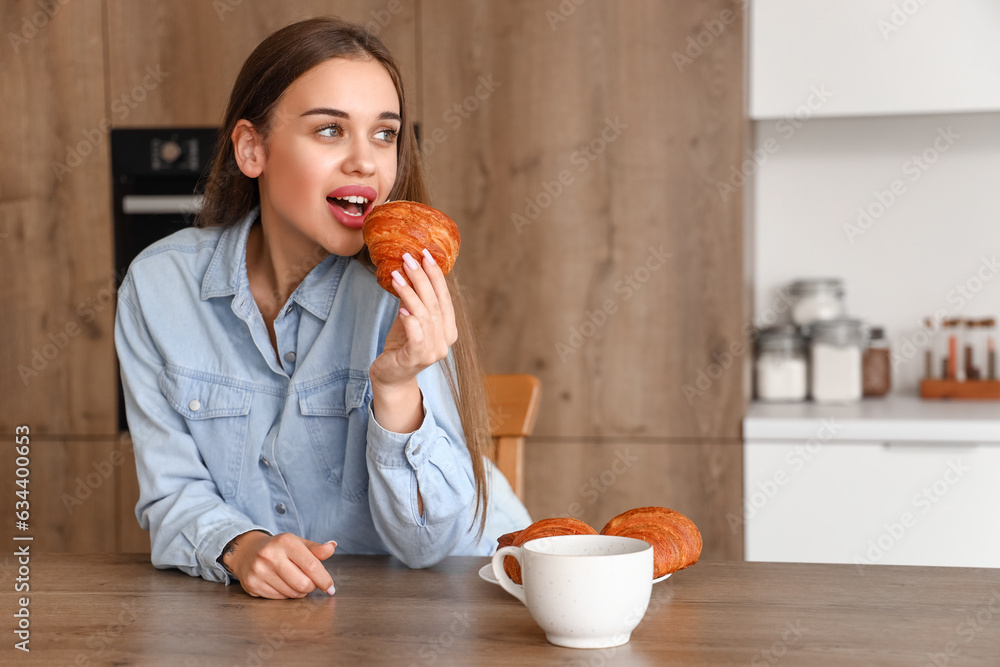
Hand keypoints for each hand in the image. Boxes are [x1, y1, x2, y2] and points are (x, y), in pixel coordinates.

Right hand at [223, 531, 336, 598]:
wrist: (247, 552)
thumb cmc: (278, 548)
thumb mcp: (297, 543)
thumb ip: (316, 549)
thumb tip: (332, 546)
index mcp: (286, 542)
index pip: (311, 565)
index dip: (324, 579)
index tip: (331, 588)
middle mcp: (270, 555)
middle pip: (303, 584)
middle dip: (311, 587)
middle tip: (310, 582)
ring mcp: (259, 571)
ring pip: (292, 593)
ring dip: (299, 591)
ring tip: (294, 580)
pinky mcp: (253, 585)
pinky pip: (279, 598)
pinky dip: (285, 594)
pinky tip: (281, 584)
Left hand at [369, 249, 457, 390]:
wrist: (390, 377)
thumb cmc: (400, 346)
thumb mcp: (408, 318)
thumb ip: (414, 300)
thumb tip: (410, 269)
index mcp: (448, 329)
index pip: (444, 297)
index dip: (436, 276)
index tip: (426, 255)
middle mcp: (445, 341)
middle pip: (435, 304)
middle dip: (422, 278)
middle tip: (409, 259)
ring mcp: (433, 352)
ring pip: (425, 316)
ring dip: (410, 293)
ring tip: (396, 275)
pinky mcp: (417, 359)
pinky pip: (416, 336)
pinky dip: (410, 321)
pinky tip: (401, 309)